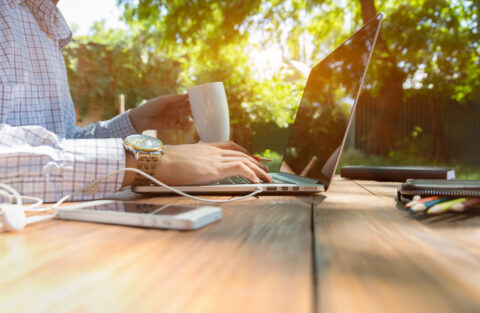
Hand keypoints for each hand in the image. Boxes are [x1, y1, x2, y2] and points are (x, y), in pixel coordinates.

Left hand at [128, 94, 191, 132]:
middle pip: (188, 110)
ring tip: (184, 119)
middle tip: (195, 112)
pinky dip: (183, 126)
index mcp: (174, 102)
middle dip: (192, 111)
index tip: (198, 102)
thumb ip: (175, 98)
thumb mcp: (163, 100)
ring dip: (188, 119)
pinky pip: (181, 126)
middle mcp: (176, 110)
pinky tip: (180, 124)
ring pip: (187, 119)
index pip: (186, 101)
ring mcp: (174, 118)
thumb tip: (187, 95)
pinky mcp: (172, 126)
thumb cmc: (151, 106)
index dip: (192, 101)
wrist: (142, 118)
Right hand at [154, 141, 271, 184]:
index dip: (243, 152)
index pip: (230, 146)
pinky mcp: (214, 168)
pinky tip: (257, 180)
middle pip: (240, 153)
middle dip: (255, 161)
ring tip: (267, 177)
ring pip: (244, 160)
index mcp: (205, 147)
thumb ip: (190, 161)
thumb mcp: (180, 158)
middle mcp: (212, 150)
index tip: (251, 157)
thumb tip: (189, 169)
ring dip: (258, 169)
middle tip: (265, 168)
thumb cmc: (163, 161)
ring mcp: (214, 158)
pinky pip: (240, 168)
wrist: (157, 161)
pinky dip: (251, 174)